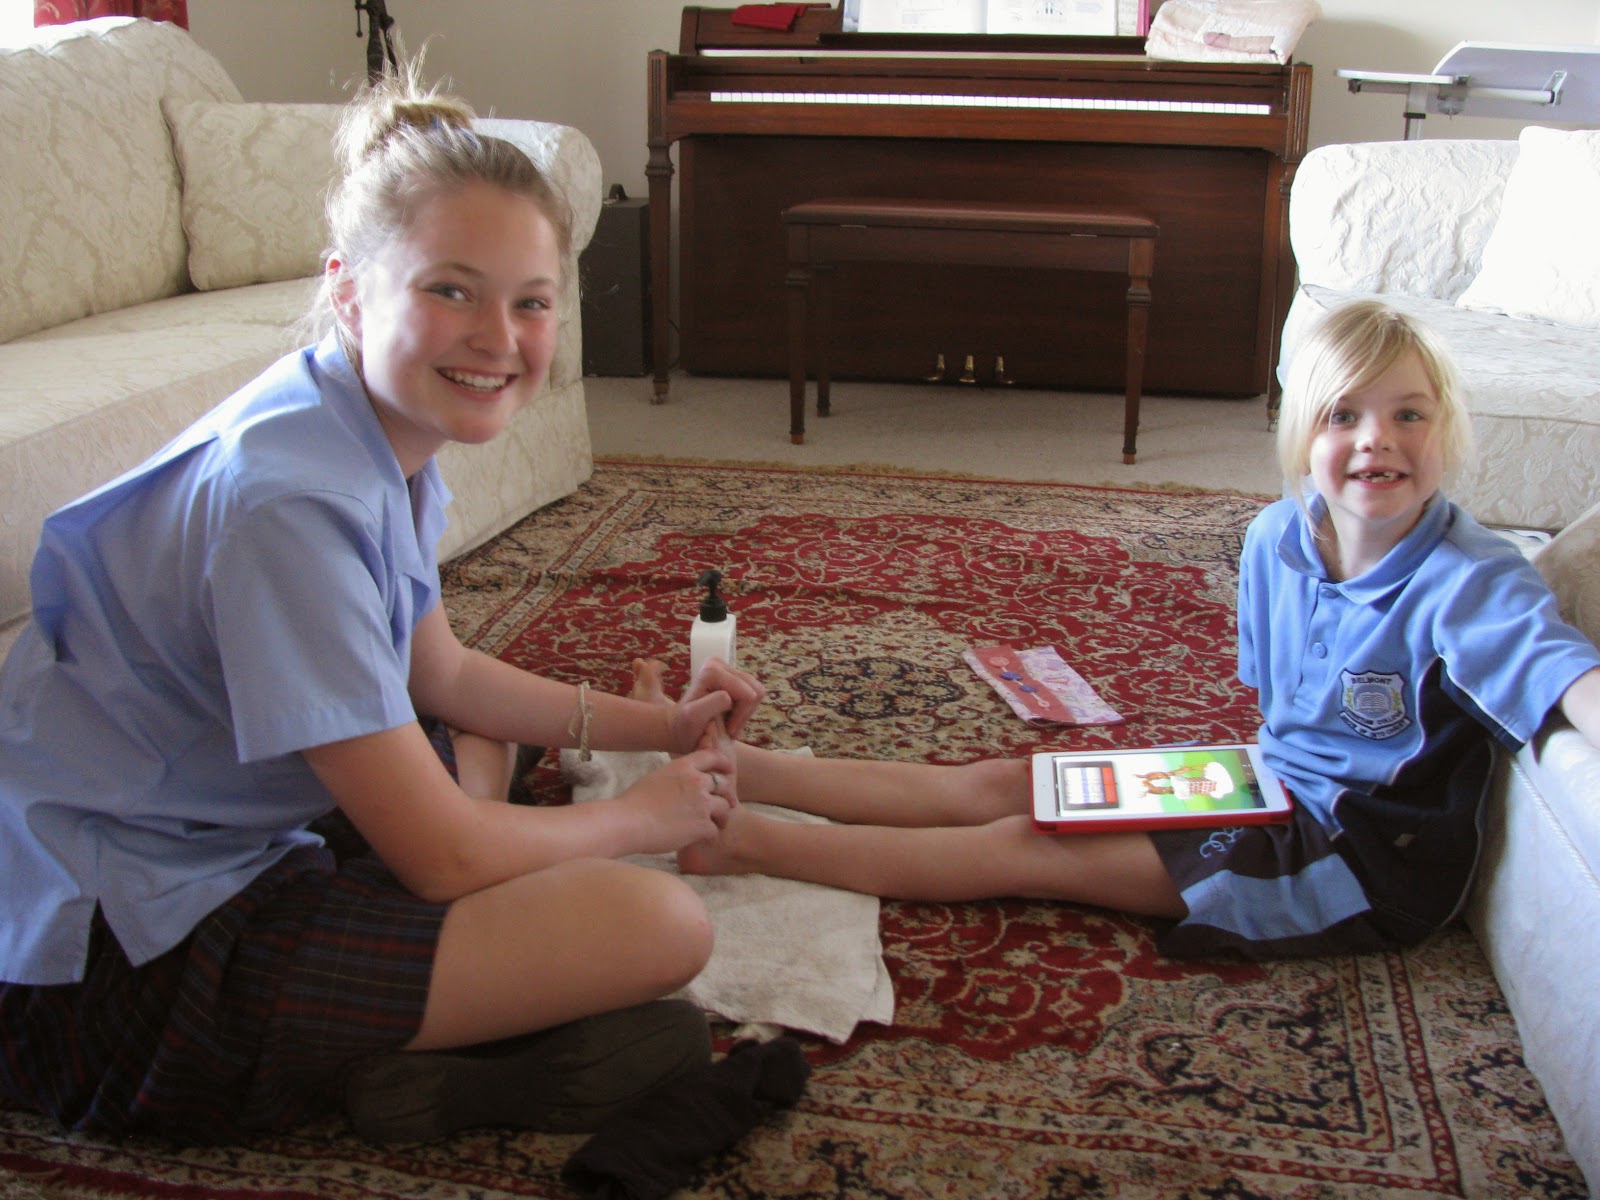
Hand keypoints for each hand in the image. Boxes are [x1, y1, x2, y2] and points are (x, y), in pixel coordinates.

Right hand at [611, 744, 733, 854]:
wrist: (629, 822)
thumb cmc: (634, 802)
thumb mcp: (656, 776)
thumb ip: (676, 775)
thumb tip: (681, 781)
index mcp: (684, 767)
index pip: (713, 757)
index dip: (723, 763)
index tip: (727, 771)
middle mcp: (697, 782)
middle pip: (724, 785)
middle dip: (723, 795)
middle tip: (720, 806)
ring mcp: (702, 804)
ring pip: (725, 808)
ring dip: (721, 817)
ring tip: (715, 824)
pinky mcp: (702, 826)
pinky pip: (715, 830)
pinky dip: (710, 836)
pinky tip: (703, 840)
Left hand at [680, 656, 765, 741]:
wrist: (680, 727)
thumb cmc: (685, 726)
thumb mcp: (694, 717)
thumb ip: (712, 704)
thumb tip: (729, 696)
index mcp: (712, 670)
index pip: (747, 694)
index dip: (741, 716)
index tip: (727, 729)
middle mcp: (719, 663)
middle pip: (756, 691)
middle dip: (744, 713)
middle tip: (729, 727)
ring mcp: (727, 668)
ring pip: (758, 692)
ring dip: (745, 712)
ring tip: (729, 723)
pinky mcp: (734, 676)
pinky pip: (755, 693)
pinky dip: (745, 710)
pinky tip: (731, 716)